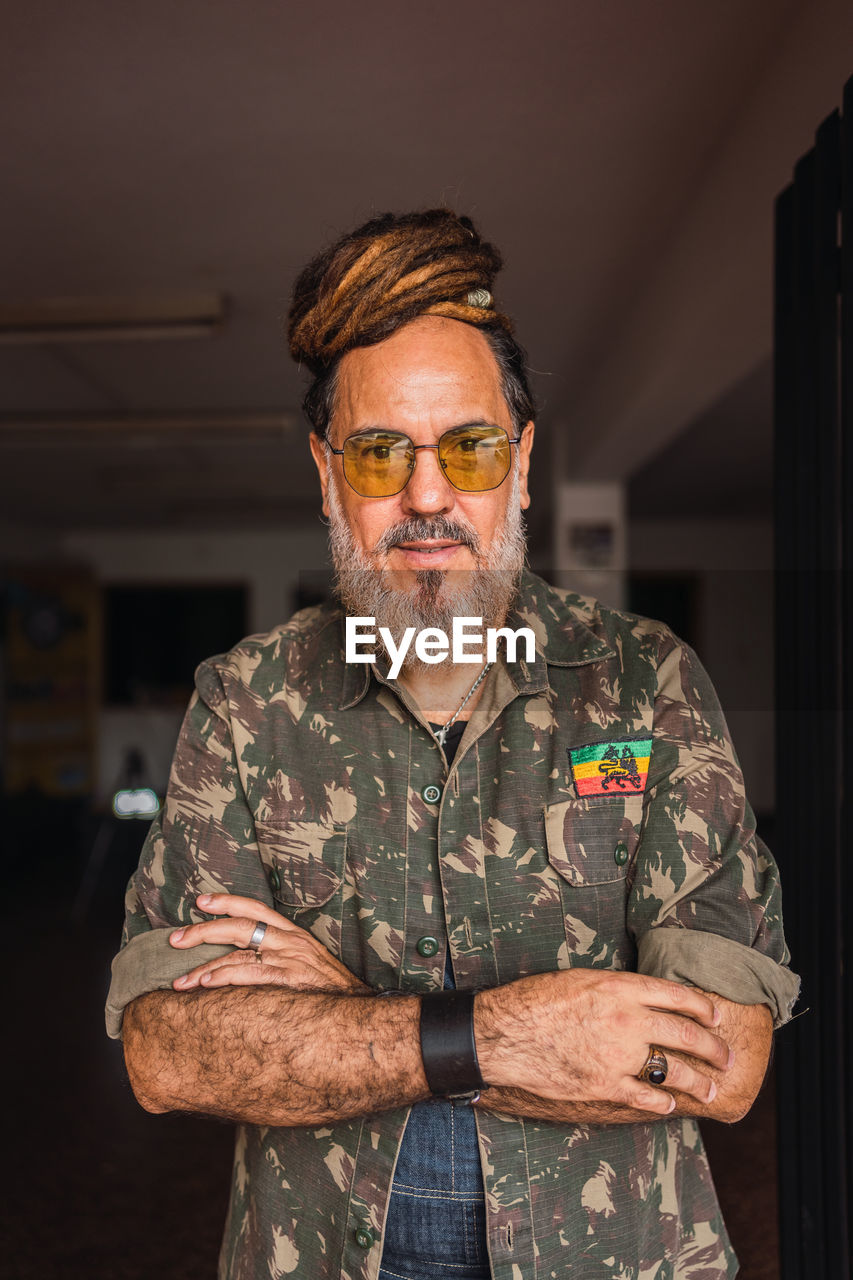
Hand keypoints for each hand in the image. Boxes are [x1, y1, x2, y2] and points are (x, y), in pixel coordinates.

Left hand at [168, 894, 367, 994]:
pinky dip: (223, 977)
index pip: (255, 908)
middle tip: (175, 939)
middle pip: (239, 926)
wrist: (360, 1013)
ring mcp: (289, 960)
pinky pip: (249, 974)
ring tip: (179, 981)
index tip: (200, 902)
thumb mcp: (309, 964)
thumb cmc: (331, 992)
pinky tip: (204, 984)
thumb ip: (281, 957)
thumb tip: (248, 960)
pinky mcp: (289, 981)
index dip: (226, 902)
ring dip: (203, 966)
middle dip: (202, 931)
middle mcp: (289, 941)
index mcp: (293, 934)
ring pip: (237, 953)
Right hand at [475, 968, 732, 1115]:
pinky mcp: (604, 1085)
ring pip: (673, 1070)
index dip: (703, 1007)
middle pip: (686, 1034)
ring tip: (710, 1088)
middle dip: (713, 1047)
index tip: (716, 1016)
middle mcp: (627, 1020)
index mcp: (621, 988)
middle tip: (726, 1056)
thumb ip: (616, 988)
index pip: (677, 996)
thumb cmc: (536, 999)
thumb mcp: (581, 978)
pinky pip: (645, 1097)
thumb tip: (640, 997)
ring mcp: (618, 1056)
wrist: (504, 1033)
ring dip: (698, 1081)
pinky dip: (661, 1103)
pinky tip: (669, 1105)